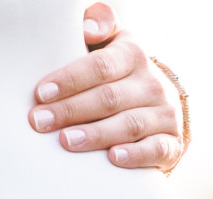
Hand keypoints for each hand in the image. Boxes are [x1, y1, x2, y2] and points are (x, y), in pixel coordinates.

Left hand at [28, 3, 185, 170]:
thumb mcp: (111, 42)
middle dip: (72, 110)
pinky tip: (112, 158)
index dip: (70, 80)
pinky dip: (135, 155)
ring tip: (66, 141)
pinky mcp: (172, 142)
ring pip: (130, 125)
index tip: (41, 93)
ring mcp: (165, 114)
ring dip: (97, 134)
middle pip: (109, 98)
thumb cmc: (119, 73)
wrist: (160, 104)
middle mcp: (152, 83)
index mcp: (133, 54)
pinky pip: (156, 149)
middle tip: (40, 122)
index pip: (100, 66)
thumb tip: (88, 28)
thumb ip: (99, 24)